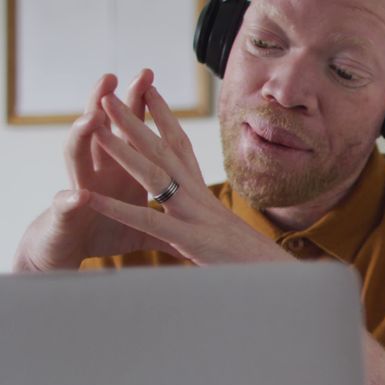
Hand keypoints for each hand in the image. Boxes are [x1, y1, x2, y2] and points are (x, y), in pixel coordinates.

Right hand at [13, 71, 182, 271]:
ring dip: (81, 138)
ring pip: (75, 157)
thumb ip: (165, 205)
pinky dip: (72, 201)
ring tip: (89, 120)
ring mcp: (76, 190)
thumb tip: (195, 204)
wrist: (67, 252)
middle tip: (111, 78)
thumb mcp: (142, 218)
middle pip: (98, 131)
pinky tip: (78, 195)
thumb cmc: (104, 232)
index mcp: (118, 170)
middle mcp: (95, 172)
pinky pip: (67, 207)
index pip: (129, 132)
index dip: (138, 108)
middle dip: (107, 105)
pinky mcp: (65, 217)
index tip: (149, 80)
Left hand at [85, 86, 292, 265]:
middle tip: (110, 95)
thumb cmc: (254, 257)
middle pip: (163, 150)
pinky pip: (146, 220)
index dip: (164, 118)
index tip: (149, 92)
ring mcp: (192, 215)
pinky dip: (116, 208)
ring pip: (153, 174)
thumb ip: (211, 219)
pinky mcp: (188, 238)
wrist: (276, 273)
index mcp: (204, 193)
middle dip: (136, 121)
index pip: (182, 147)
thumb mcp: (226, 231)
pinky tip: (91, 198)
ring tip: (96, 128)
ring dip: (122, 150)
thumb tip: (207, 217)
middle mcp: (198, 196)